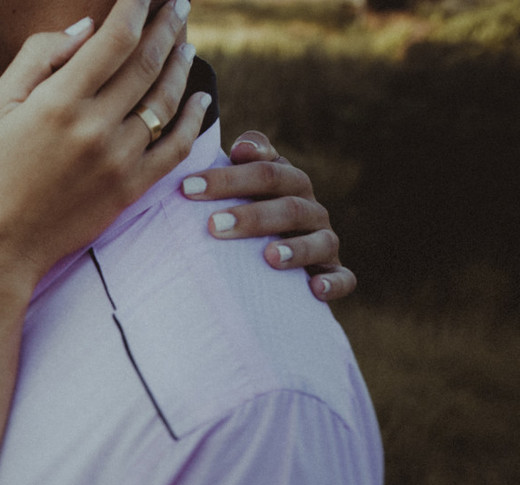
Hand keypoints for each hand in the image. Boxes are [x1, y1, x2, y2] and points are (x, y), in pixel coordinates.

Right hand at [0, 0, 209, 288]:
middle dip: (168, 26)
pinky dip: (194, 118)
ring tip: (185, 43)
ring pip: (166, 100)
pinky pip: (176, 147)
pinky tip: (201, 98)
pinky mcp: (131, 188)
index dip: (137, 7)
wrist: (5, 240)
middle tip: (178, 4)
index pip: (115, 39)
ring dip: (181, 65)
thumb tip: (87, 28)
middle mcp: (94, 127)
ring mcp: (118, 159)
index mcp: (59, 101)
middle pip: (147, 63)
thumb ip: (38, 57)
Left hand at [180, 130, 356, 301]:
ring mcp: (325, 241)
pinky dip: (333, 283)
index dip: (228, 178)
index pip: (265, 171)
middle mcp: (310, 209)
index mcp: (288, 183)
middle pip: (289, 206)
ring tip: (268, 256)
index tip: (188, 188)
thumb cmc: (251, 216)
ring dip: (295, 249)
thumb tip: (242, 146)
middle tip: (214, 225)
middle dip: (252, 216)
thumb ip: (241, 166)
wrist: (284, 259)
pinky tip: (315, 290)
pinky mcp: (334, 273)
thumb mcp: (244, 189)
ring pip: (319, 241)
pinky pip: (343, 278)